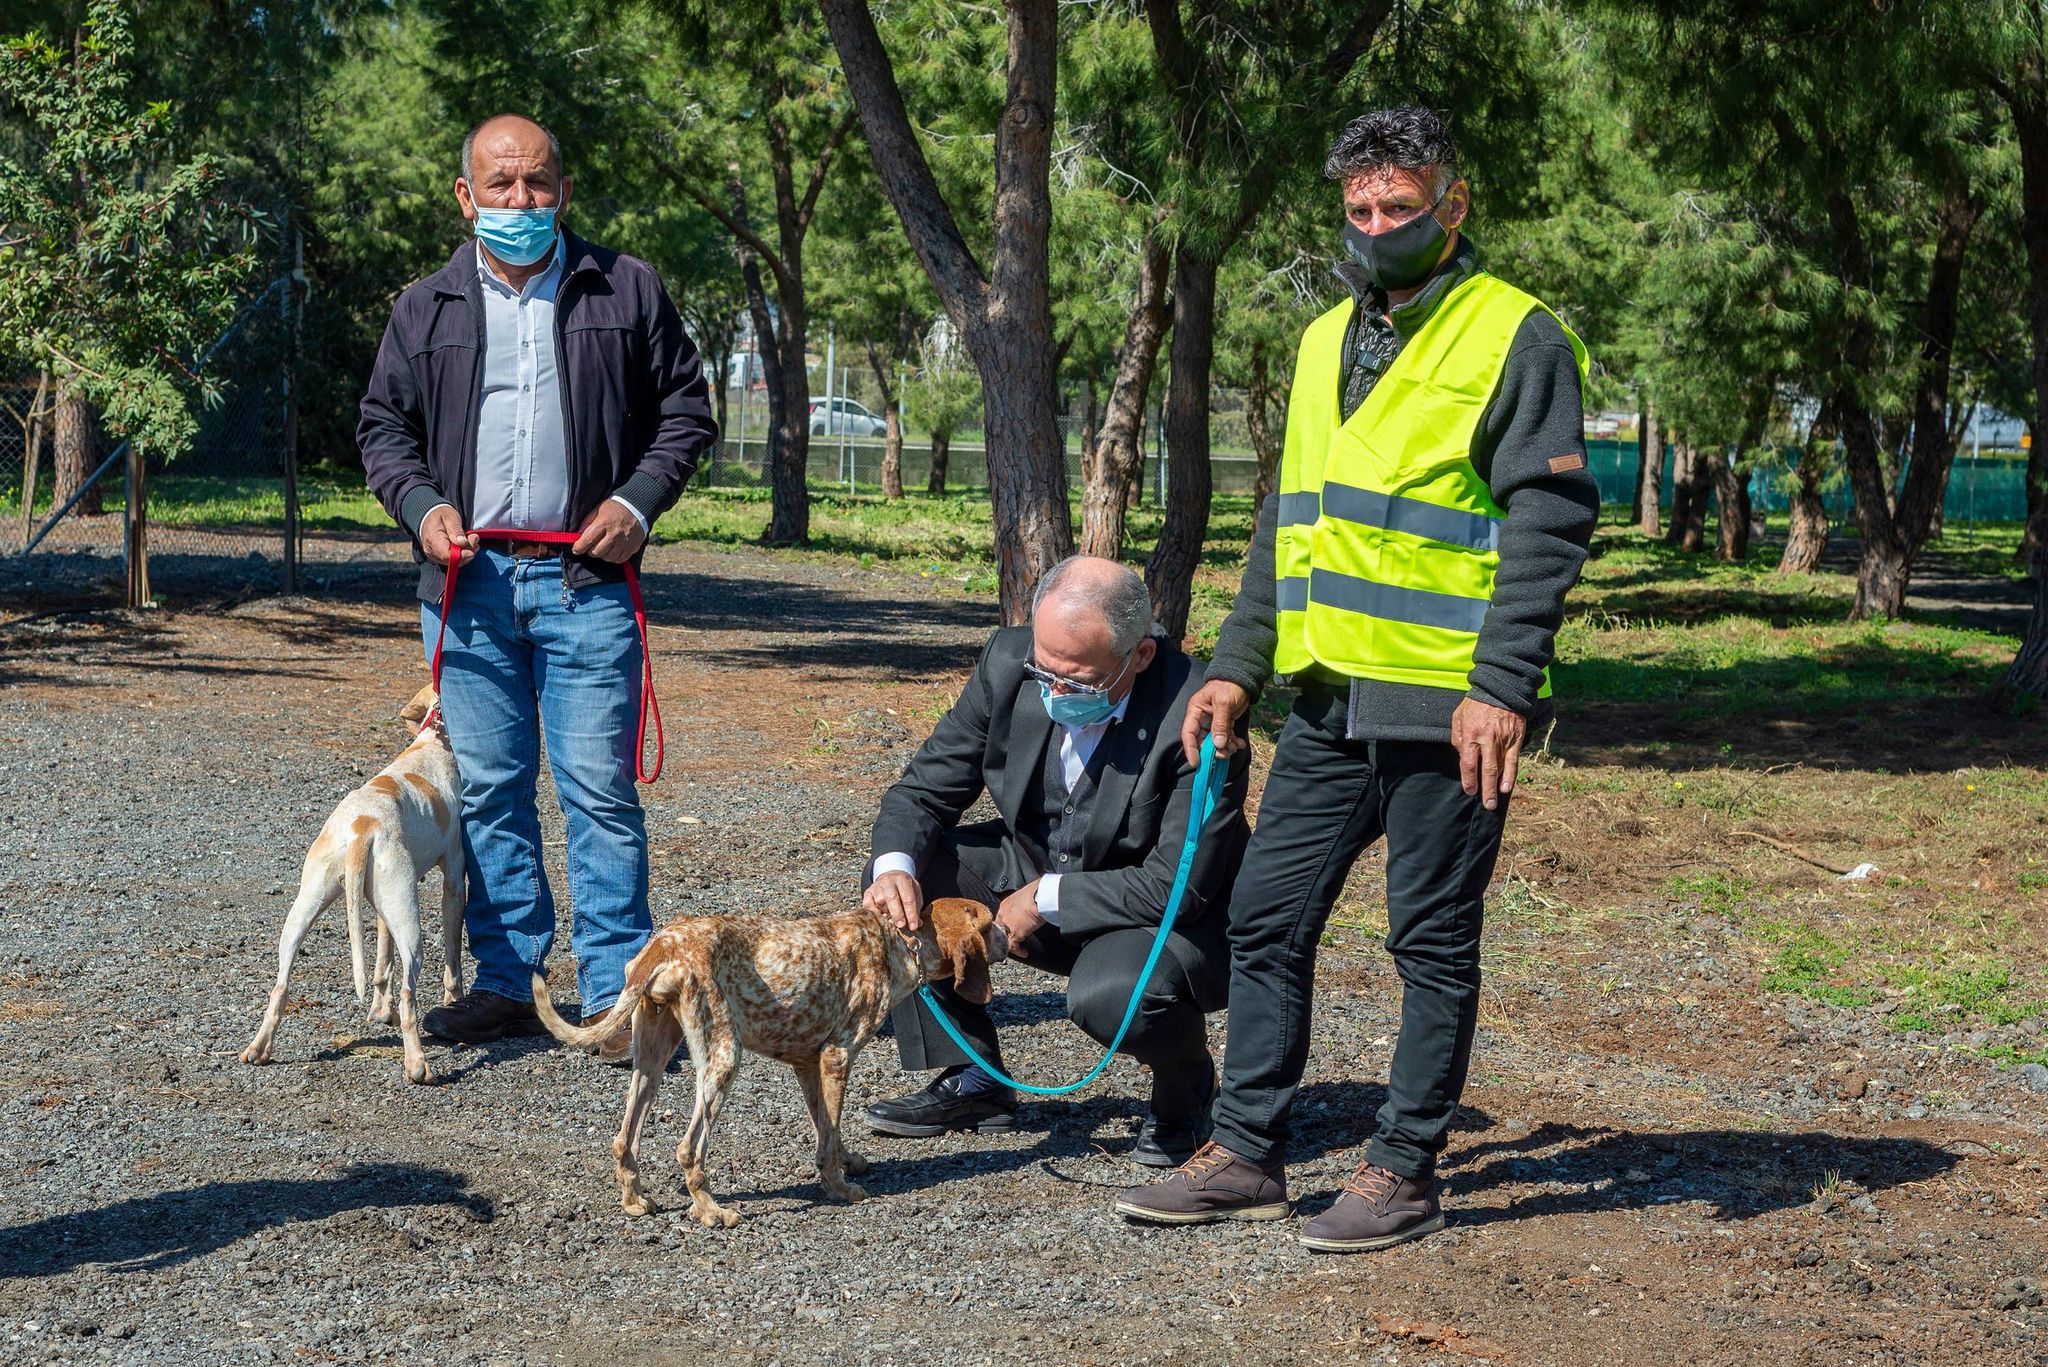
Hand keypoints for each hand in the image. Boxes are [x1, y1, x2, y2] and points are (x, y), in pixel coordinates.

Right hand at [420, 504, 476, 567]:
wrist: (430, 516)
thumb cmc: (440, 515)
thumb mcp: (449, 517)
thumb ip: (456, 530)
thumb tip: (463, 543)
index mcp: (433, 540)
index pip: (447, 555)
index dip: (462, 555)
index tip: (473, 547)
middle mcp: (431, 551)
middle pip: (453, 560)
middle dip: (468, 552)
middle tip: (474, 538)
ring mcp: (434, 555)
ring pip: (455, 562)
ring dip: (467, 552)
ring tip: (472, 539)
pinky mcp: (439, 557)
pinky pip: (454, 560)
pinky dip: (463, 554)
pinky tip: (466, 544)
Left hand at [572, 499, 647, 563]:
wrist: (637, 508)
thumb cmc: (615, 508)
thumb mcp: (598, 510)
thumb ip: (587, 522)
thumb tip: (577, 536)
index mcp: (604, 523)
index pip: (587, 540)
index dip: (579, 547)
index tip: (576, 549)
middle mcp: (614, 534)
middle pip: (596, 552)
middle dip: (590, 551)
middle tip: (590, 546)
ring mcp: (624, 543)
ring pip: (607, 557)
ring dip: (602, 554)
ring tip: (602, 547)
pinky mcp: (631, 548)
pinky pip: (618, 560)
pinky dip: (612, 557)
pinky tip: (611, 550)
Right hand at [863, 870, 922, 932]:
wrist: (891, 878)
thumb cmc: (905, 890)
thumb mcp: (915, 895)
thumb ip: (916, 909)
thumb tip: (917, 924)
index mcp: (903, 880)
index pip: (908, 898)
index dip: (911, 914)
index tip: (913, 927)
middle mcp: (889, 881)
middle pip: (892, 898)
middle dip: (898, 914)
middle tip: (901, 926)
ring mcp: (877, 886)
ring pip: (880, 902)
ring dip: (886, 914)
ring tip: (892, 920)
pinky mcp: (867, 893)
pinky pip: (869, 906)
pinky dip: (875, 913)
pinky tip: (881, 917)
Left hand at [995, 882, 1045, 960]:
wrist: (1040, 896)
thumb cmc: (1038, 892)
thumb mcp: (1027, 896)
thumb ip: (1024, 904)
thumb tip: (1031, 907)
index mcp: (1006, 904)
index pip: (1002, 918)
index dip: (1007, 926)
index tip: (1012, 931)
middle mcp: (1003, 914)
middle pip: (999, 929)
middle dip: (1005, 937)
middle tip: (1013, 943)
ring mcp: (1007, 924)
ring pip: (1004, 939)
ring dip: (1011, 945)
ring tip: (1018, 949)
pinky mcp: (1014, 933)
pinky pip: (1013, 946)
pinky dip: (1019, 951)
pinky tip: (1025, 953)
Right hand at [1181, 679, 1251, 765]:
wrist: (1242, 678)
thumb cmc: (1229, 686)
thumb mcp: (1223, 703)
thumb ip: (1220, 724)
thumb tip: (1217, 744)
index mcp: (1196, 711)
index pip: (1188, 734)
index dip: (1191, 749)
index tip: (1196, 763)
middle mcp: (1202, 718)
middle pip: (1202, 741)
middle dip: (1212, 750)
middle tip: (1224, 754)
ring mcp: (1213, 722)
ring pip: (1215, 742)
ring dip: (1224, 748)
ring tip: (1235, 747)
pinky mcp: (1224, 723)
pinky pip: (1226, 737)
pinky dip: (1232, 742)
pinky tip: (1240, 744)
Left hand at [1450, 696, 1527, 810]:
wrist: (1501, 689)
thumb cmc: (1476, 703)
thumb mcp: (1458, 716)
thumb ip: (1457, 737)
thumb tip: (1461, 755)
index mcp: (1471, 734)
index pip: (1469, 763)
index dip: (1469, 780)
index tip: (1469, 790)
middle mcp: (1487, 739)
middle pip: (1487, 770)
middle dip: (1486, 789)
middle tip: (1486, 804)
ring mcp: (1503, 740)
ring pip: (1501, 767)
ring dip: (1498, 786)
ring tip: (1495, 800)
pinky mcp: (1516, 738)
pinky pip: (1514, 760)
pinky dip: (1511, 775)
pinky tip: (1508, 786)